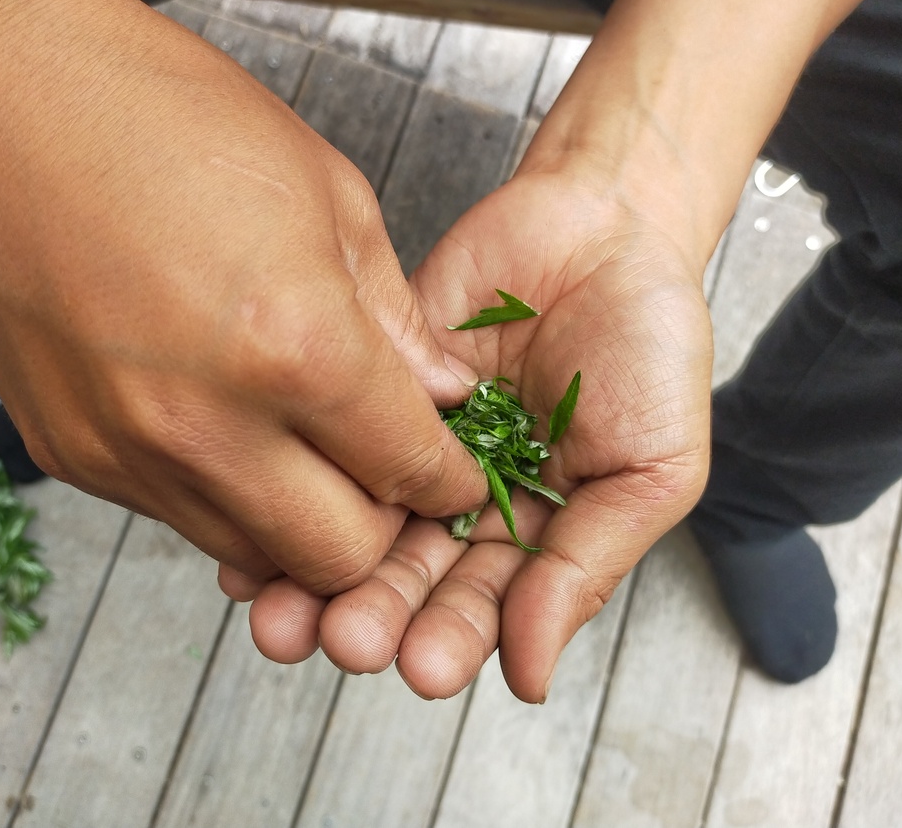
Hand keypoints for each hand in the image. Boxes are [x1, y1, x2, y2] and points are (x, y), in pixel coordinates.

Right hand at [0, 0, 486, 596]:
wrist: (3, 98)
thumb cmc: (172, 120)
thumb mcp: (330, 196)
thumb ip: (397, 320)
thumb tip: (443, 394)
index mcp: (296, 350)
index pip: (407, 473)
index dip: (451, 483)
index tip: (457, 476)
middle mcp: (208, 426)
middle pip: (336, 558)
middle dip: (386, 530)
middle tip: (391, 477)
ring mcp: (129, 452)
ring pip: (254, 553)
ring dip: (301, 523)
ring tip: (310, 453)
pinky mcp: (71, 456)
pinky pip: (177, 515)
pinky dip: (224, 496)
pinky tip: (230, 428)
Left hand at [250, 159, 714, 700]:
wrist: (608, 225)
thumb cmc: (651, 348)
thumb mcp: (649, 469)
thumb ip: (587, 566)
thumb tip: (531, 676)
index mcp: (530, 531)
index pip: (483, 605)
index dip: (450, 638)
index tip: (420, 666)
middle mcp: (462, 498)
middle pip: (407, 575)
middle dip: (373, 613)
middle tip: (344, 639)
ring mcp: (411, 441)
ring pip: (356, 518)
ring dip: (315, 573)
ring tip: (282, 615)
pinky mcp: (371, 382)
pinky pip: (326, 435)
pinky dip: (293, 477)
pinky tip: (250, 534)